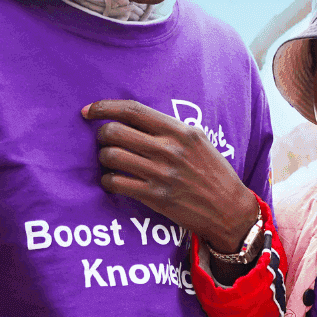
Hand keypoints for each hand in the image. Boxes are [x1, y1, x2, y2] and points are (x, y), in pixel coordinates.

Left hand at [81, 99, 259, 252]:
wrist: (228, 209)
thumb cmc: (212, 172)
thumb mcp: (197, 140)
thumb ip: (169, 127)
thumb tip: (132, 118)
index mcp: (179, 131)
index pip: (132, 110)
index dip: (104, 107)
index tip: (88, 110)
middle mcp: (169, 149)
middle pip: (114, 132)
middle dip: (101, 135)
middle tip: (104, 141)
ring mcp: (160, 174)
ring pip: (110, 156)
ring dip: (104, 158)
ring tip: (111, 162)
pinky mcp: (154, 196)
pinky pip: (115, 183)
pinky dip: (108, 181)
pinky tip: (114, 181)